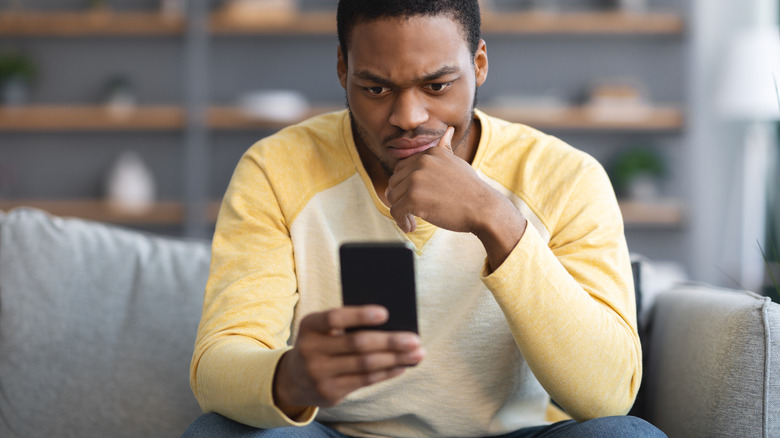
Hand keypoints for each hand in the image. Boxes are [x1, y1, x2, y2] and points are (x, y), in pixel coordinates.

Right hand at [273, 305, 424, 415]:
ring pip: (365, 365)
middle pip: (357, 344)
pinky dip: (386, 373)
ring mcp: (319, 374)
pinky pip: (364, 381)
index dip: (359, 315)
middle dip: (390, 341)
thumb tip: (393, 325)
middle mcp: (311, 350)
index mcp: (309, 326)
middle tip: (415, 339)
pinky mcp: (329, 392)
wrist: (293, 378)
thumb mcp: (322, 330)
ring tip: (417, 354)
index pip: (335, 318)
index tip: (386, 313)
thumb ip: (347, 324)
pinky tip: (402, 366)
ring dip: (395, 359)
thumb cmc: (321, 343)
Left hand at [385, 127, 484, 232]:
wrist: (483, 208)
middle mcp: (421, 162)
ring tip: (412, 220)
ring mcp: (416, 179)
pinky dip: (401, 222)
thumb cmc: (470, 190)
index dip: (405, 185)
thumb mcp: (457, 163)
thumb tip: (448, 131)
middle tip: (412, 211)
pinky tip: (411, 226)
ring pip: (392, 197)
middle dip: (401, 198)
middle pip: (394, 182)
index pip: (402, 168)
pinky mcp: (413, 197)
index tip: (415, 197)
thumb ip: (445, 149)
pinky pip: (396, 211)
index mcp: (430, 153)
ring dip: (401, 211)